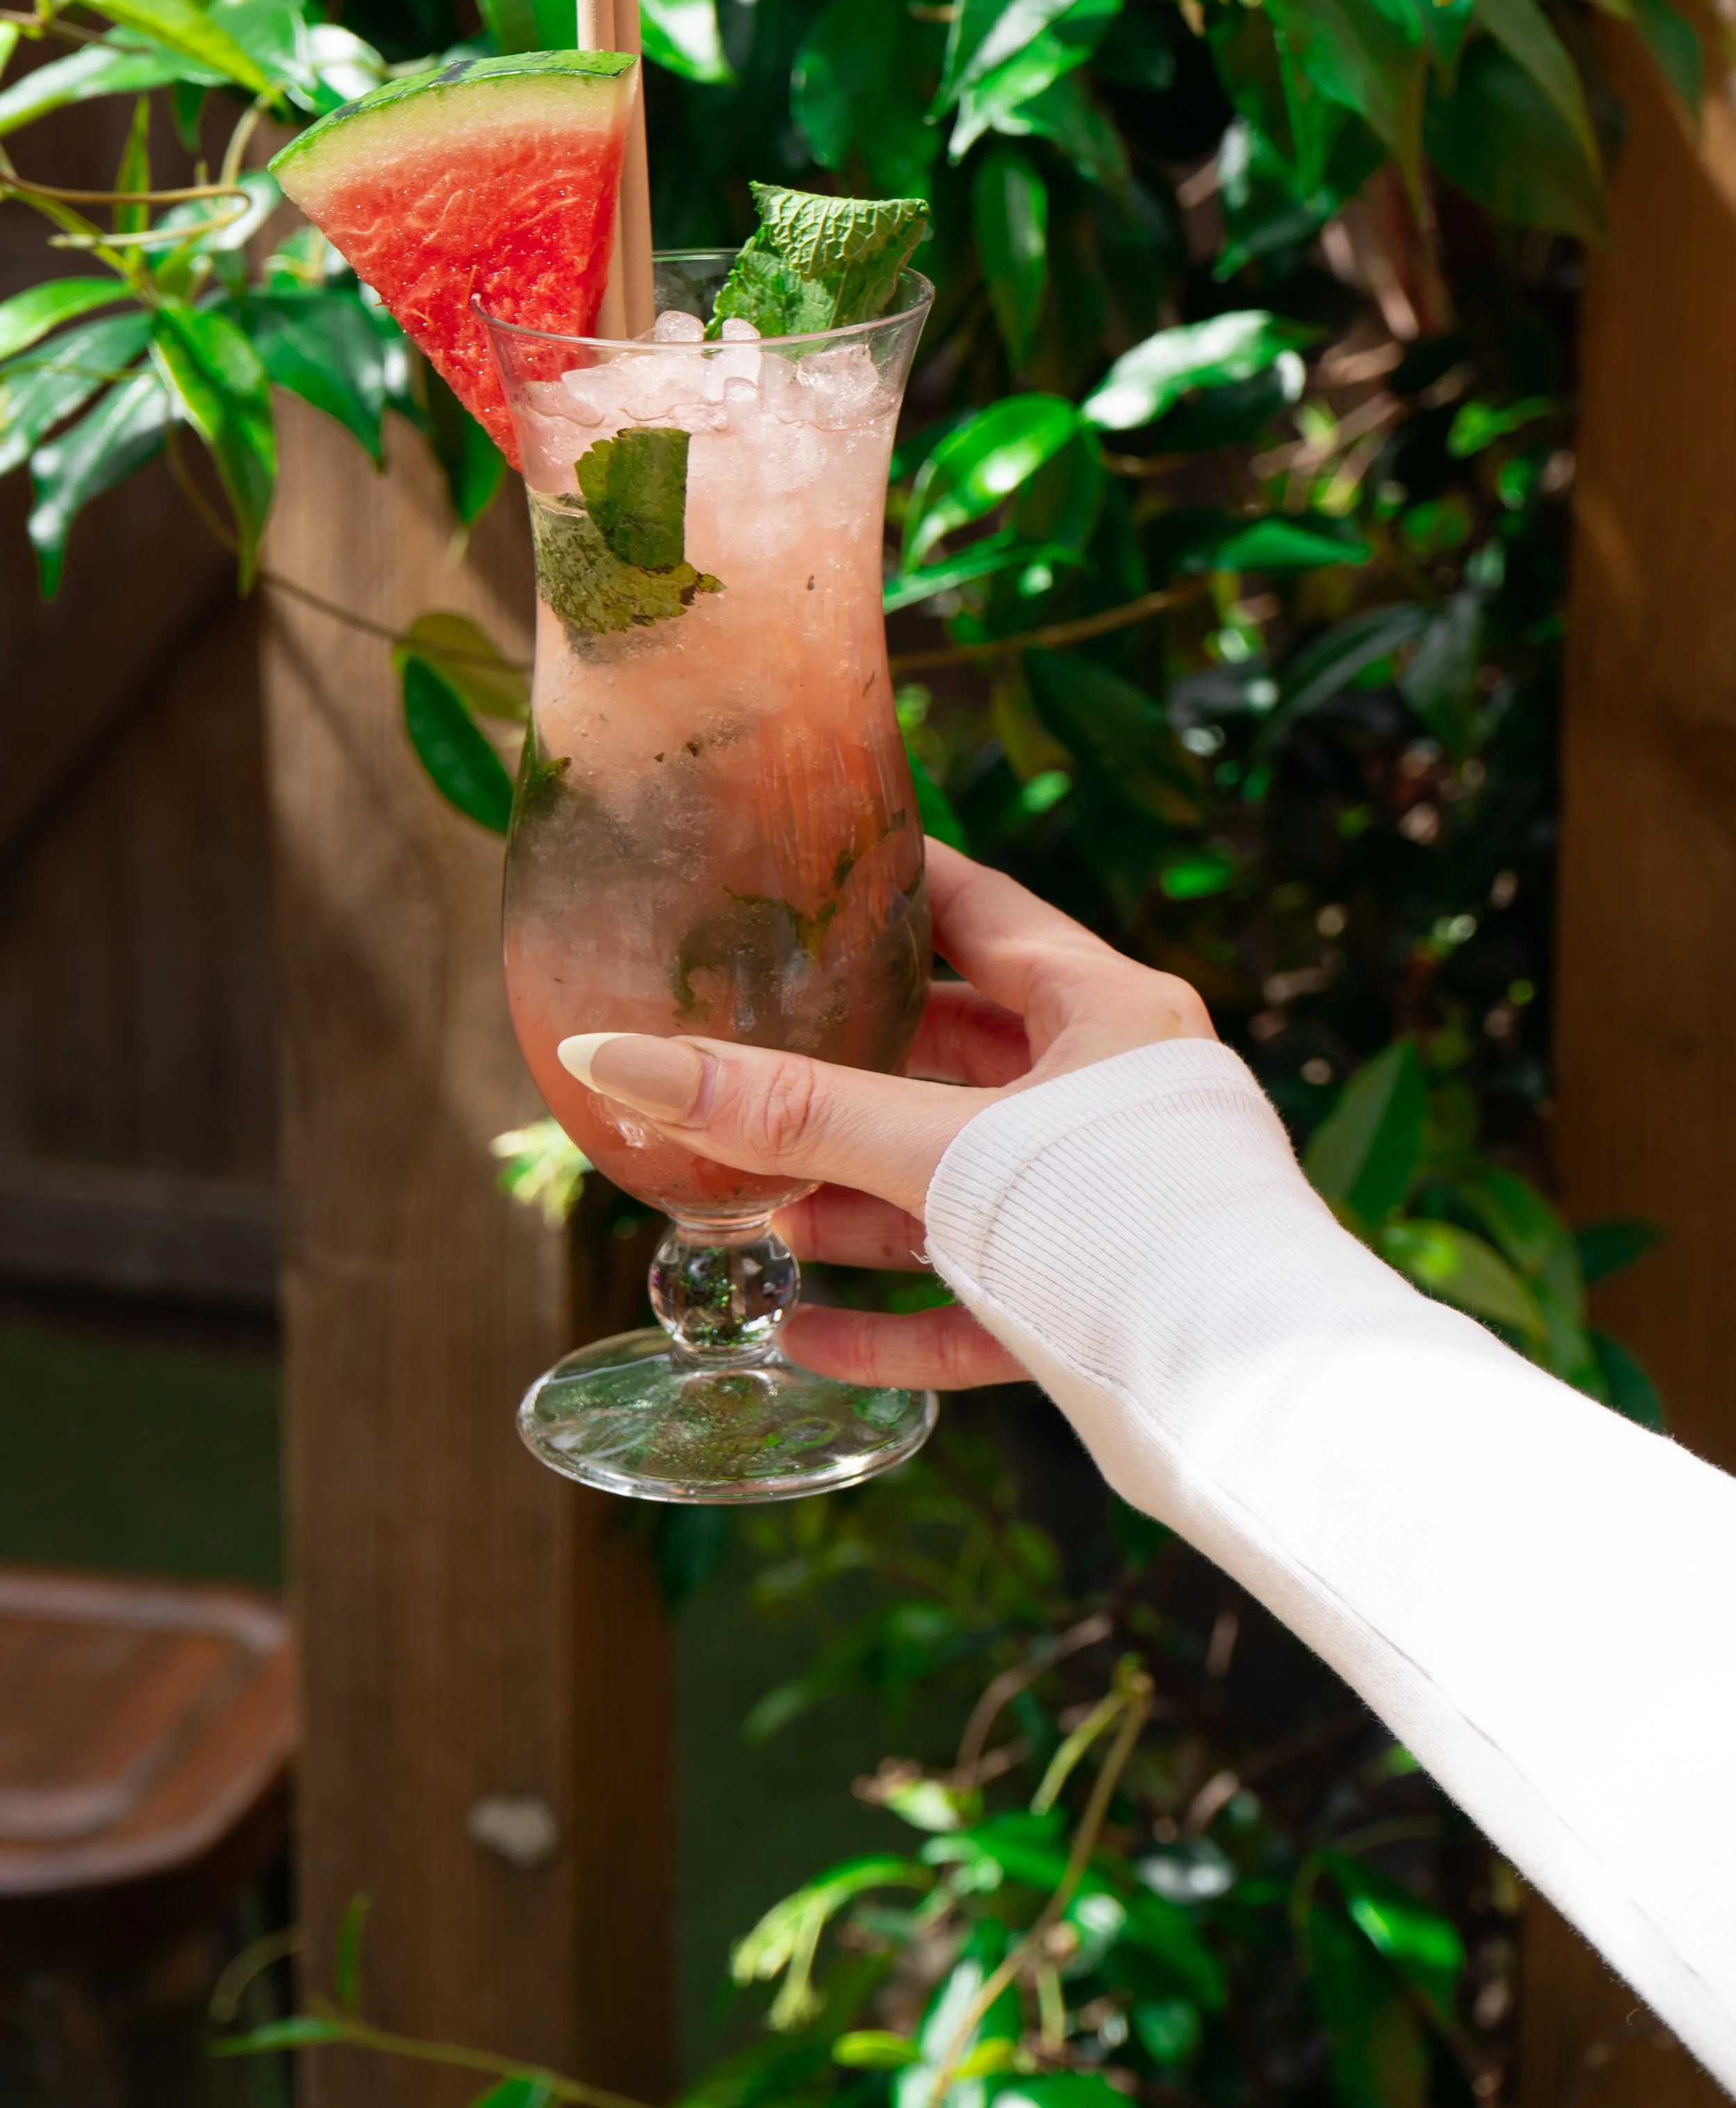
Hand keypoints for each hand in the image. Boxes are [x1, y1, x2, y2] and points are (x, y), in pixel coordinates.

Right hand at [558, 839, 1213, 1390]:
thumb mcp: (940, 1150)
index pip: (977, 910)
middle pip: (955, 1056)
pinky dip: (898, 1316)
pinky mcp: (1099, 1308)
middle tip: (741, 1057)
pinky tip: (807, 1335)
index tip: (801, 866)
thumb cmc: (1122, 1225)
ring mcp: (1108, 1204)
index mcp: (1104, 1011)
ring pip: (959, 1186)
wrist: (1252, 1397)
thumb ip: (785, 1109)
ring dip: (859, 1202)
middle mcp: (1112, 1095)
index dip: (886, 884)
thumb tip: (613, 1057)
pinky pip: (981, 1299)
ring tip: (755, 1210)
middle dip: (846, 1070)